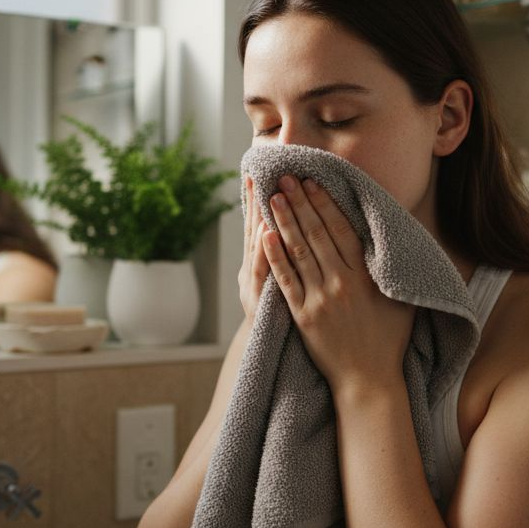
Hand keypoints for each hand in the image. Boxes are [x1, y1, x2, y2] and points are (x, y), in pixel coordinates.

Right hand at [238, 176, 270, 323]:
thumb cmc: (274, 316)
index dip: (254, 200)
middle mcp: (250, 272)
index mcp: (255, 265)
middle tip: (257, 173)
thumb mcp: (276, 283)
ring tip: (265, 194)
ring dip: (261, 219)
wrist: (267, 353)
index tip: (254, 173)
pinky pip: (266, 274)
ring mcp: (254, 286)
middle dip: (256, 202)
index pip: (255, 226)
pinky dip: (265, 253)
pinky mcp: (260, 301)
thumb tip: (278, 226)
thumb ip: (277, 257)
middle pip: (253, 231)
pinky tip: (266, 233)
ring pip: (257, 248)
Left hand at [262, 175, 414, 393]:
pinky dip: (275, 257)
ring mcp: (320, 299)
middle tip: (286, 177)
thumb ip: (391, 267)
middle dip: (300, 202)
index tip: (313, 181)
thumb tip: (390, 236)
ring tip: (273, 196)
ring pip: (299, 251)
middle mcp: (342, 283)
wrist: (370, 380)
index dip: (325, 203)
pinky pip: (286, 280)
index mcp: (365, 276)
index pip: (342, 229)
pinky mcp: (303, 316)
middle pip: (317, 233)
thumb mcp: (400, 298)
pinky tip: (264, 236)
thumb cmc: (389, 339)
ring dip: (285, 221)